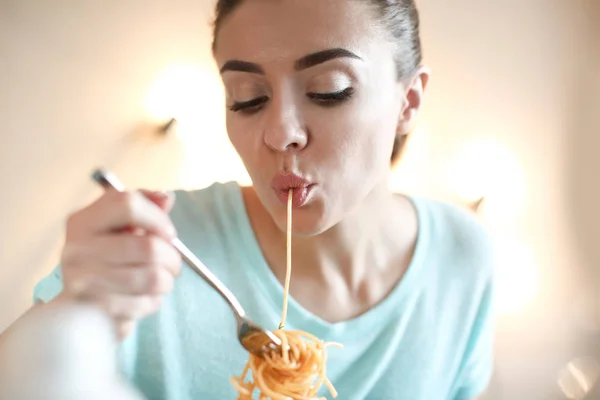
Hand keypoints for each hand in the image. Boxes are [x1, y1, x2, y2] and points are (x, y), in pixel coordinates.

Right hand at [58, 188, 180, 339]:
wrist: (80, 308)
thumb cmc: (108, 260)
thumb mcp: (122, 227)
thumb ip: (145, 207)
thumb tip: (166, 198)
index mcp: (83, 220)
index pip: (128, 204)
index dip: (158, 217)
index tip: (168, 233)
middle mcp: (77, 248)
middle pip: (148, 247)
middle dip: (172, 258)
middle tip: (173, 263)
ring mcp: (83, 279)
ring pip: (152, 277)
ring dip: (167, 281)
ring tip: (163, 280)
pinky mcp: (95, 308)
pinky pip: (144, 303)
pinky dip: (154, 301)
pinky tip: (146, 297)